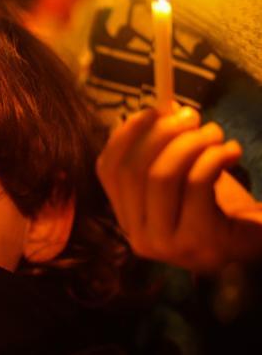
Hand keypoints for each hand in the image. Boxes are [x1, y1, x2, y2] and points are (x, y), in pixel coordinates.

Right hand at [96, 106, 261, 272]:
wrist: (259, 245)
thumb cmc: (222, 211)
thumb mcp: (186, 179)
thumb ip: (166, 151)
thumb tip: (164, 108)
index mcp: (128, 220)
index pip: (108, 171)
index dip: (126, 135)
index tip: (153, 110)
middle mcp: (138, 237)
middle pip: (134, 170)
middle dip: (162, 133)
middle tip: (192, 117)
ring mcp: (165, 244)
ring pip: (162, 176)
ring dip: (191, 143)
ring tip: (215, 134)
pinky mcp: (197, 240)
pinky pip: (196, 184)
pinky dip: (214, 157)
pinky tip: (231, 152)